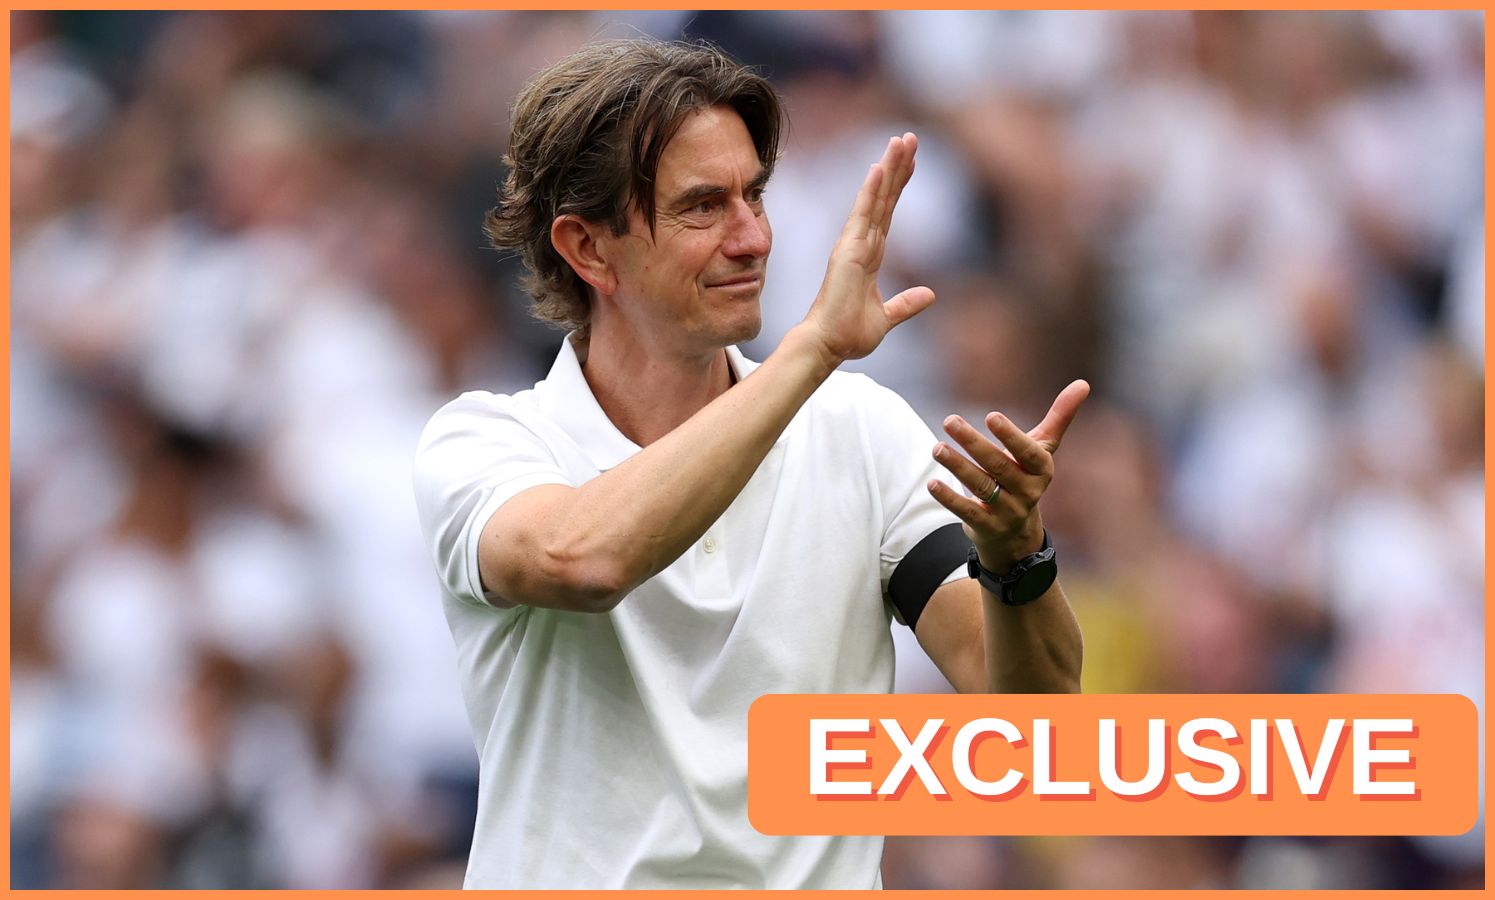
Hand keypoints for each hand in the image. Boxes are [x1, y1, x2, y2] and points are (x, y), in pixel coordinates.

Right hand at [801, 133, 935, 364]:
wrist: (829, 345)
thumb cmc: (849, 334)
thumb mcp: (887, 317)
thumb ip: (906, 304)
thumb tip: (930, 294)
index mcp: (870, 256)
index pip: (888, 212)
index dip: (900, 185)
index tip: (912, 161)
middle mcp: (861, 244)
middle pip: (884, 198)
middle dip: (897, 167)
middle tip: (909, 137)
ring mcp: (853, 245)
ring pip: (875, 199)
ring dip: (888, 168)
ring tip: (900, 140)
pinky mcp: (848, 251)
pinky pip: (862, 215)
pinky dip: (870, 191)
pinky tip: (878, 167)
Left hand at [927, 380, 1090, 571]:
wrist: (1016, 531)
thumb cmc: (1026, 476)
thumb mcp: (1042, 450)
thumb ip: (1059, 417)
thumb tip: (1084, 383)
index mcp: (1041, 470)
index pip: (1029, 452)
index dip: (1011, 436)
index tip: (990, 416)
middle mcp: (1028, 492)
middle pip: (999, 466)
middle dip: (973, 443)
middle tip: (950, 421)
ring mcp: (1008, 511)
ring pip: (981, 486)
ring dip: (957, 466)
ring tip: (937, 448)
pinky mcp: (987, 527)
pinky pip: (967, 512)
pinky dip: (949, 498)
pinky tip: (932, 483)